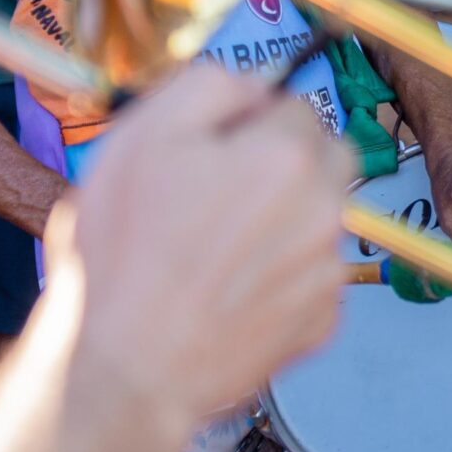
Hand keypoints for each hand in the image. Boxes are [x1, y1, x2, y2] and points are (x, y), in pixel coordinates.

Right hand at [49, 66, 352, 421]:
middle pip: (326, 158)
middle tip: (220, 194)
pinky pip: (310, 279)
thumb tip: (252, 83)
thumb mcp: (141, 138)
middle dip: (283, 164)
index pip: (294, 104)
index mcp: (287, 156)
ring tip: (212, 253)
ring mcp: (328, 270)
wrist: (125, 368)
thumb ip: (208, 87)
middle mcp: (326, 209)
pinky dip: (279, 280)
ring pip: (319, 219)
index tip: (214, 149)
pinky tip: (227, 294)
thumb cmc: (123, 256)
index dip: (249, 122)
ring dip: (282, 222)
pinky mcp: (321, 321)